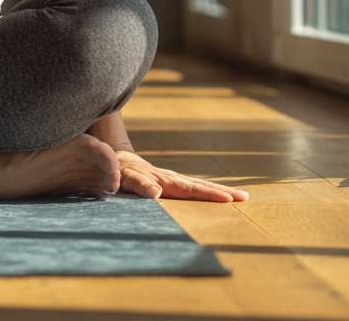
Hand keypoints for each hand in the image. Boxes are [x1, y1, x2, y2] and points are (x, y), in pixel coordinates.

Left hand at [116, 150, 248, 201]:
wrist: (113, 161)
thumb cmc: (118, 173)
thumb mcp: (125, 179)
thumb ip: (140, 185)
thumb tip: (158, 193)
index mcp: (163, 180)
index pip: (190, 189)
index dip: (208, 194)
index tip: (228, 198)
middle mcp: (171, 179)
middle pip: (200, 185)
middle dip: (223, 191)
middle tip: (245, 197)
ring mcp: (173, 179)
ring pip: (199, 184)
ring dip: (220, 190)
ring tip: (242, 196)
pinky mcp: (172, 182)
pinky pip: (194, 186)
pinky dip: (209, 190)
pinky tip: (222, 196)